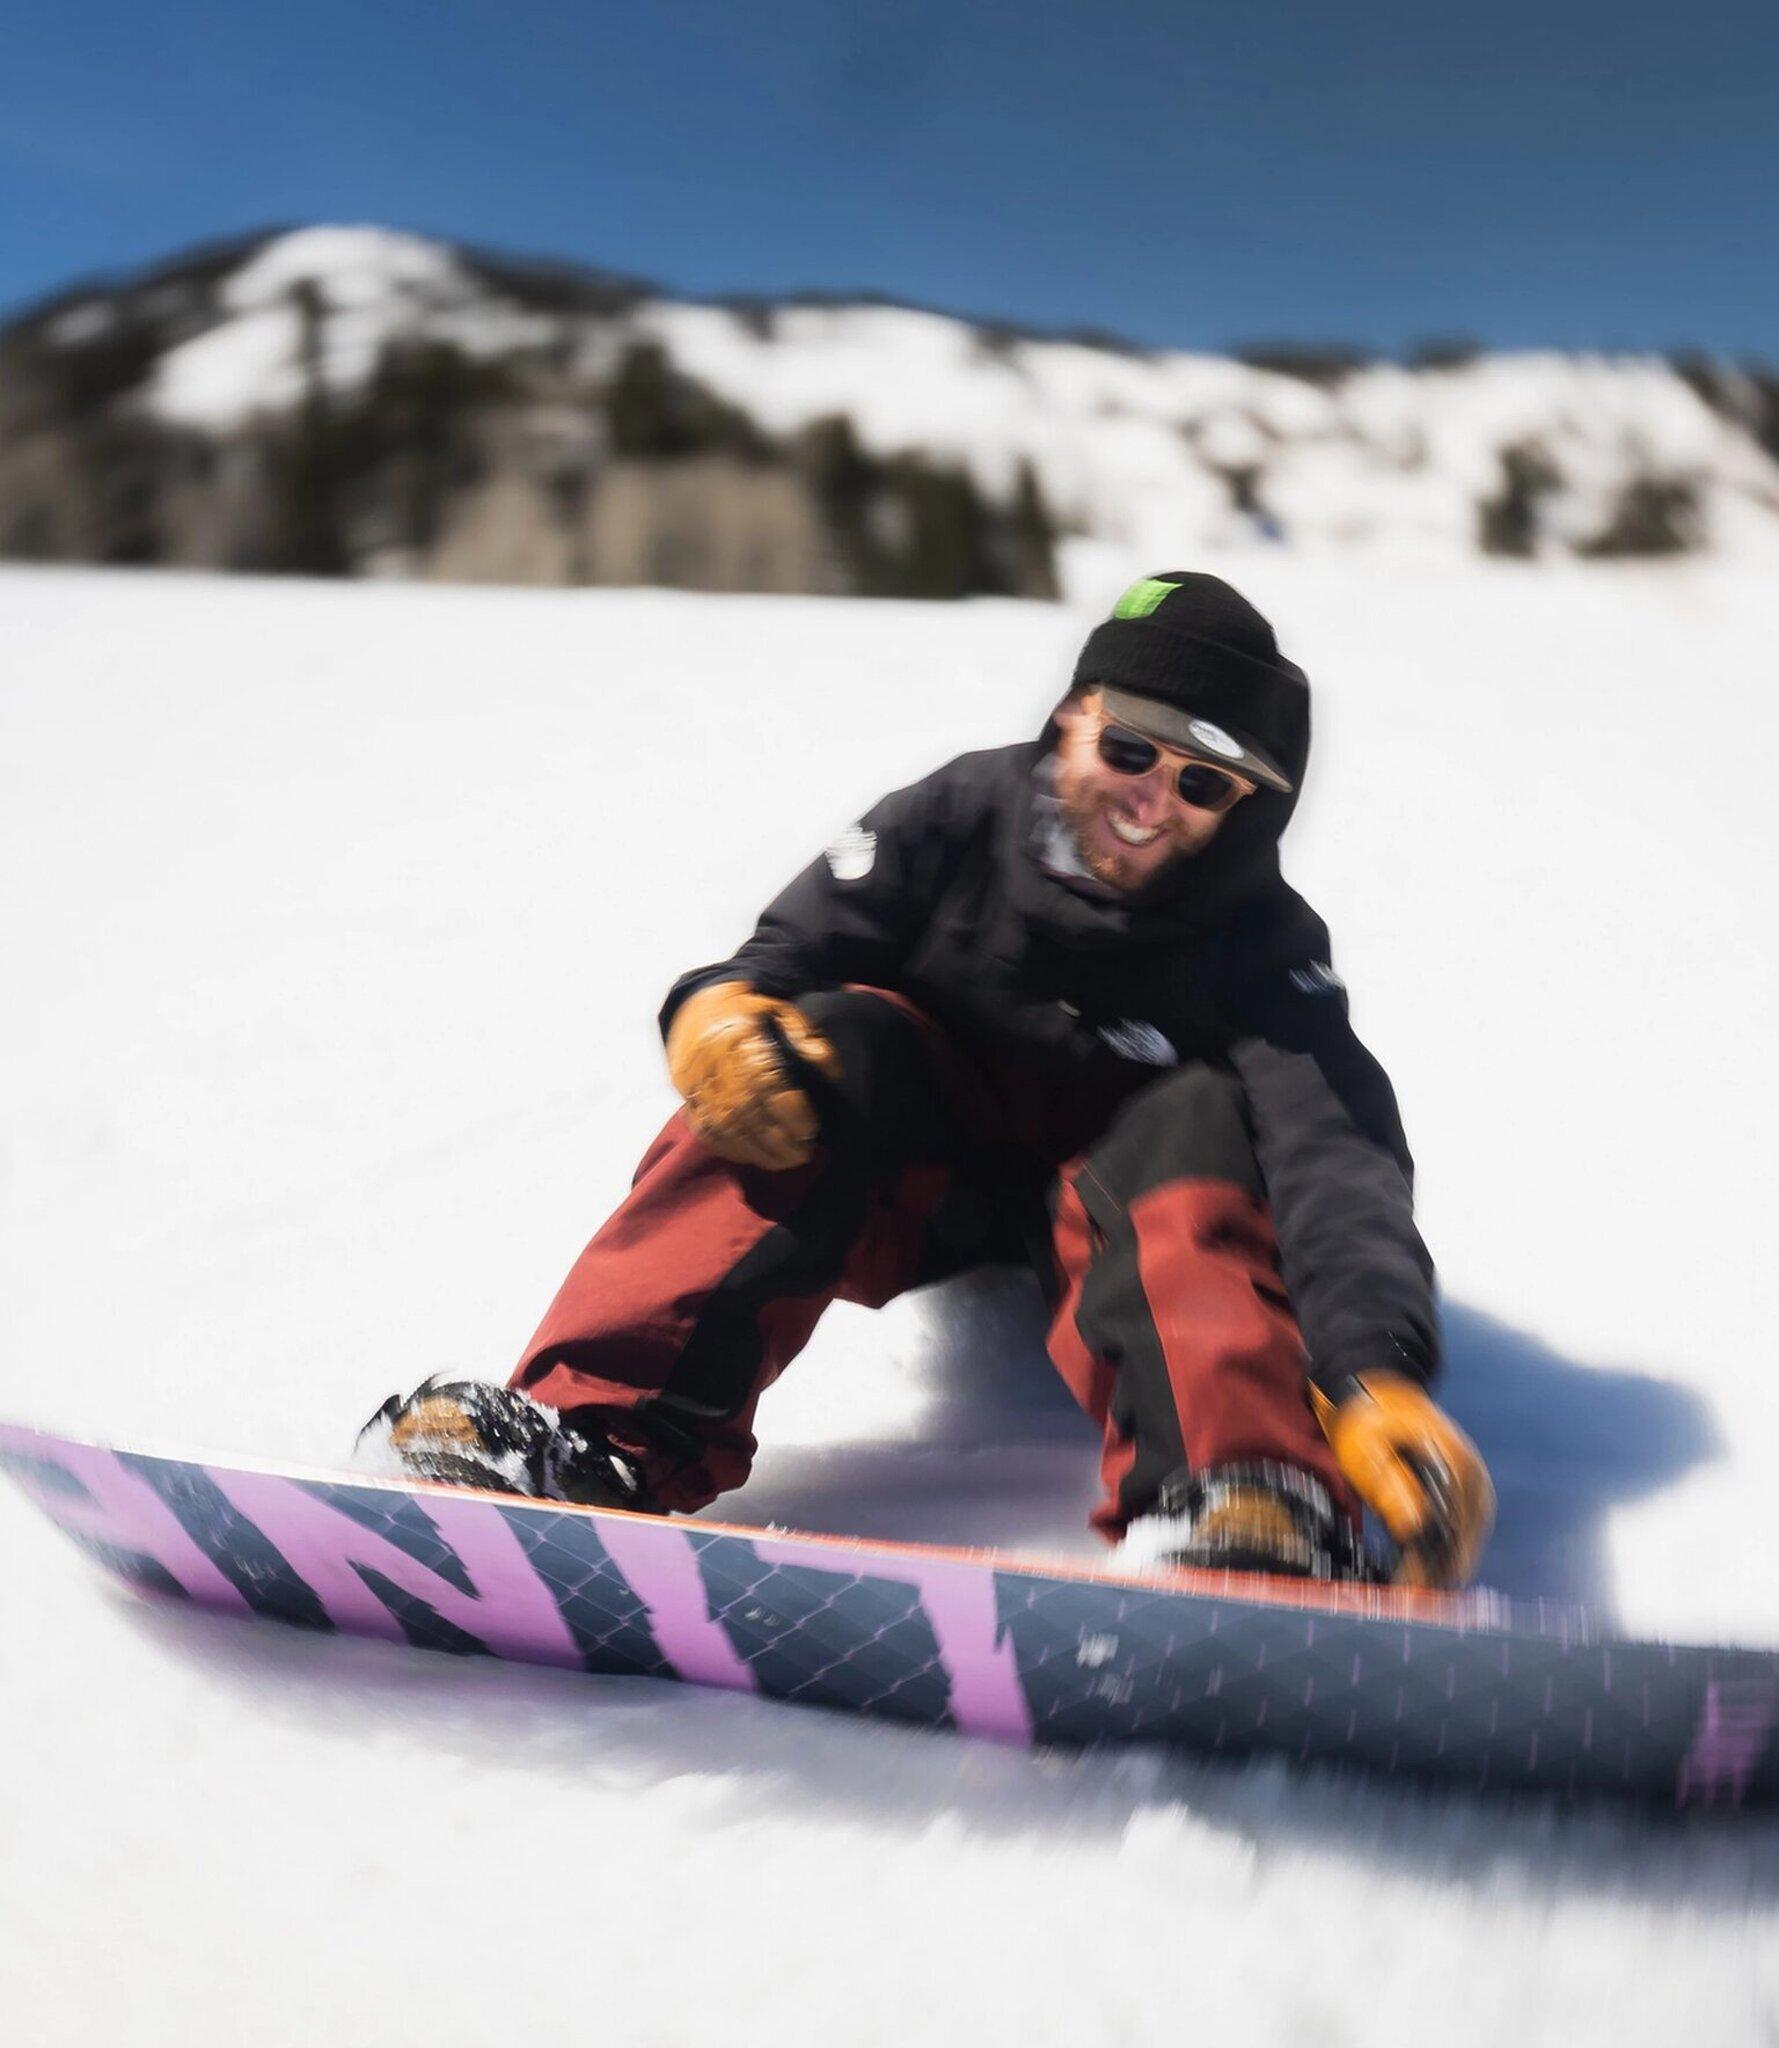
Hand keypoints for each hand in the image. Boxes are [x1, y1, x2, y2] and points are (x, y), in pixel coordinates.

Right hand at [665, 981, 842, 1170]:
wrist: (702, 1004)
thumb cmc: (751, 1013)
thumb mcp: (785, 1014)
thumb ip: (809, 1040)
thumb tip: (830, 1071)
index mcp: (740, 1037)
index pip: (766, 1083)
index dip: (790, 1112)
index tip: (810, 1128)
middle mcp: (713, 1061)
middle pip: (745, 1112)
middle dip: (777, 1141)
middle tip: (802, 1154)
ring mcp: (695, 1080)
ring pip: (724, 1127)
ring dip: (756, 1151)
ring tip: (783, 1161)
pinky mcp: (685, 1094)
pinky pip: (704, 1130)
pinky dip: (729, 1148)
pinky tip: (752, 1155)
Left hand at [1315, 1373, 1494, 1587]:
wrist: (1376, 1393)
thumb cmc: (1369, 1420)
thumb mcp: (1367, 1450)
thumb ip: (1389, 1485)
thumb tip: (1414, 1528)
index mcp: (1455, 1470)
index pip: (1452, 1535)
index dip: (1431, 1570)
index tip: (1407, 1595)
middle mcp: (1473, 1483)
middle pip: (1463, 1545)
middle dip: (1436, 1578)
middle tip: (1405, 1604)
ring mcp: (1472, 1489)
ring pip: (1463, 1544)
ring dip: (1439, 1570)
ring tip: (1409, 1596)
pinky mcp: (1463, 1494)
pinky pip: (1457, 1533)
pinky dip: (1440, 1554)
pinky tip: (1418, 1573)